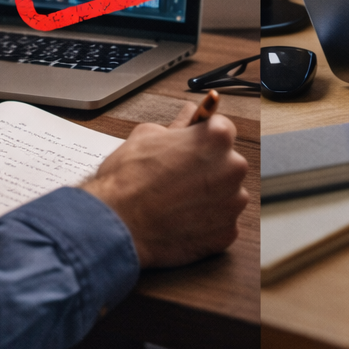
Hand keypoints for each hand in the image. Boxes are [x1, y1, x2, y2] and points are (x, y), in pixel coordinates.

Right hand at [81, 102, 248, 267]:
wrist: (116, 225)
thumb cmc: (127, 179)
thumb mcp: (148, 136)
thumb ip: (178, 124)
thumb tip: (190, 114)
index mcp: (216, 138)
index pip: (223, 129)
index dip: (204, 137)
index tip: (192, 146)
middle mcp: (232, 169)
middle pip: (228, 164)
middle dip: (208, 168)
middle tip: (178, 177)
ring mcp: (232, 204)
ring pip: (227, 195)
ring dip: (209, 197)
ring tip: (177, 203)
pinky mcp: (227, 233)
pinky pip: (222, 223)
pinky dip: (206, 223)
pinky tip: (181, 221)